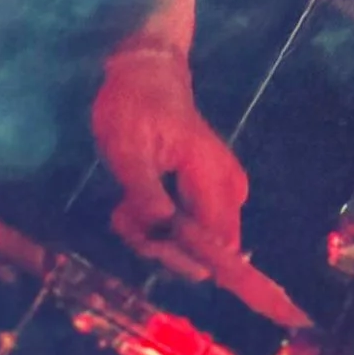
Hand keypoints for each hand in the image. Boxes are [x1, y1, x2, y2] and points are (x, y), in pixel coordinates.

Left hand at [93, 36, 303, 323]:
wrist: (148, 70)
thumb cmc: (134, 107)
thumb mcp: (128, 153)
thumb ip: (148, 202)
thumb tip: (169, 242)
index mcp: (212, 181)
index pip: (224, 248)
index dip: (209, 271)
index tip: (227, 284)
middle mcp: (226, 192)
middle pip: (207, 254)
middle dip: (163, 249)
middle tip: (127, 216)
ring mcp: (220, 194)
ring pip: (195, 246)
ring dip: (155, 238)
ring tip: (126, 206)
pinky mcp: (209, 195)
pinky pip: (190, 231)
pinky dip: (159, 228)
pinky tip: (136, 206)